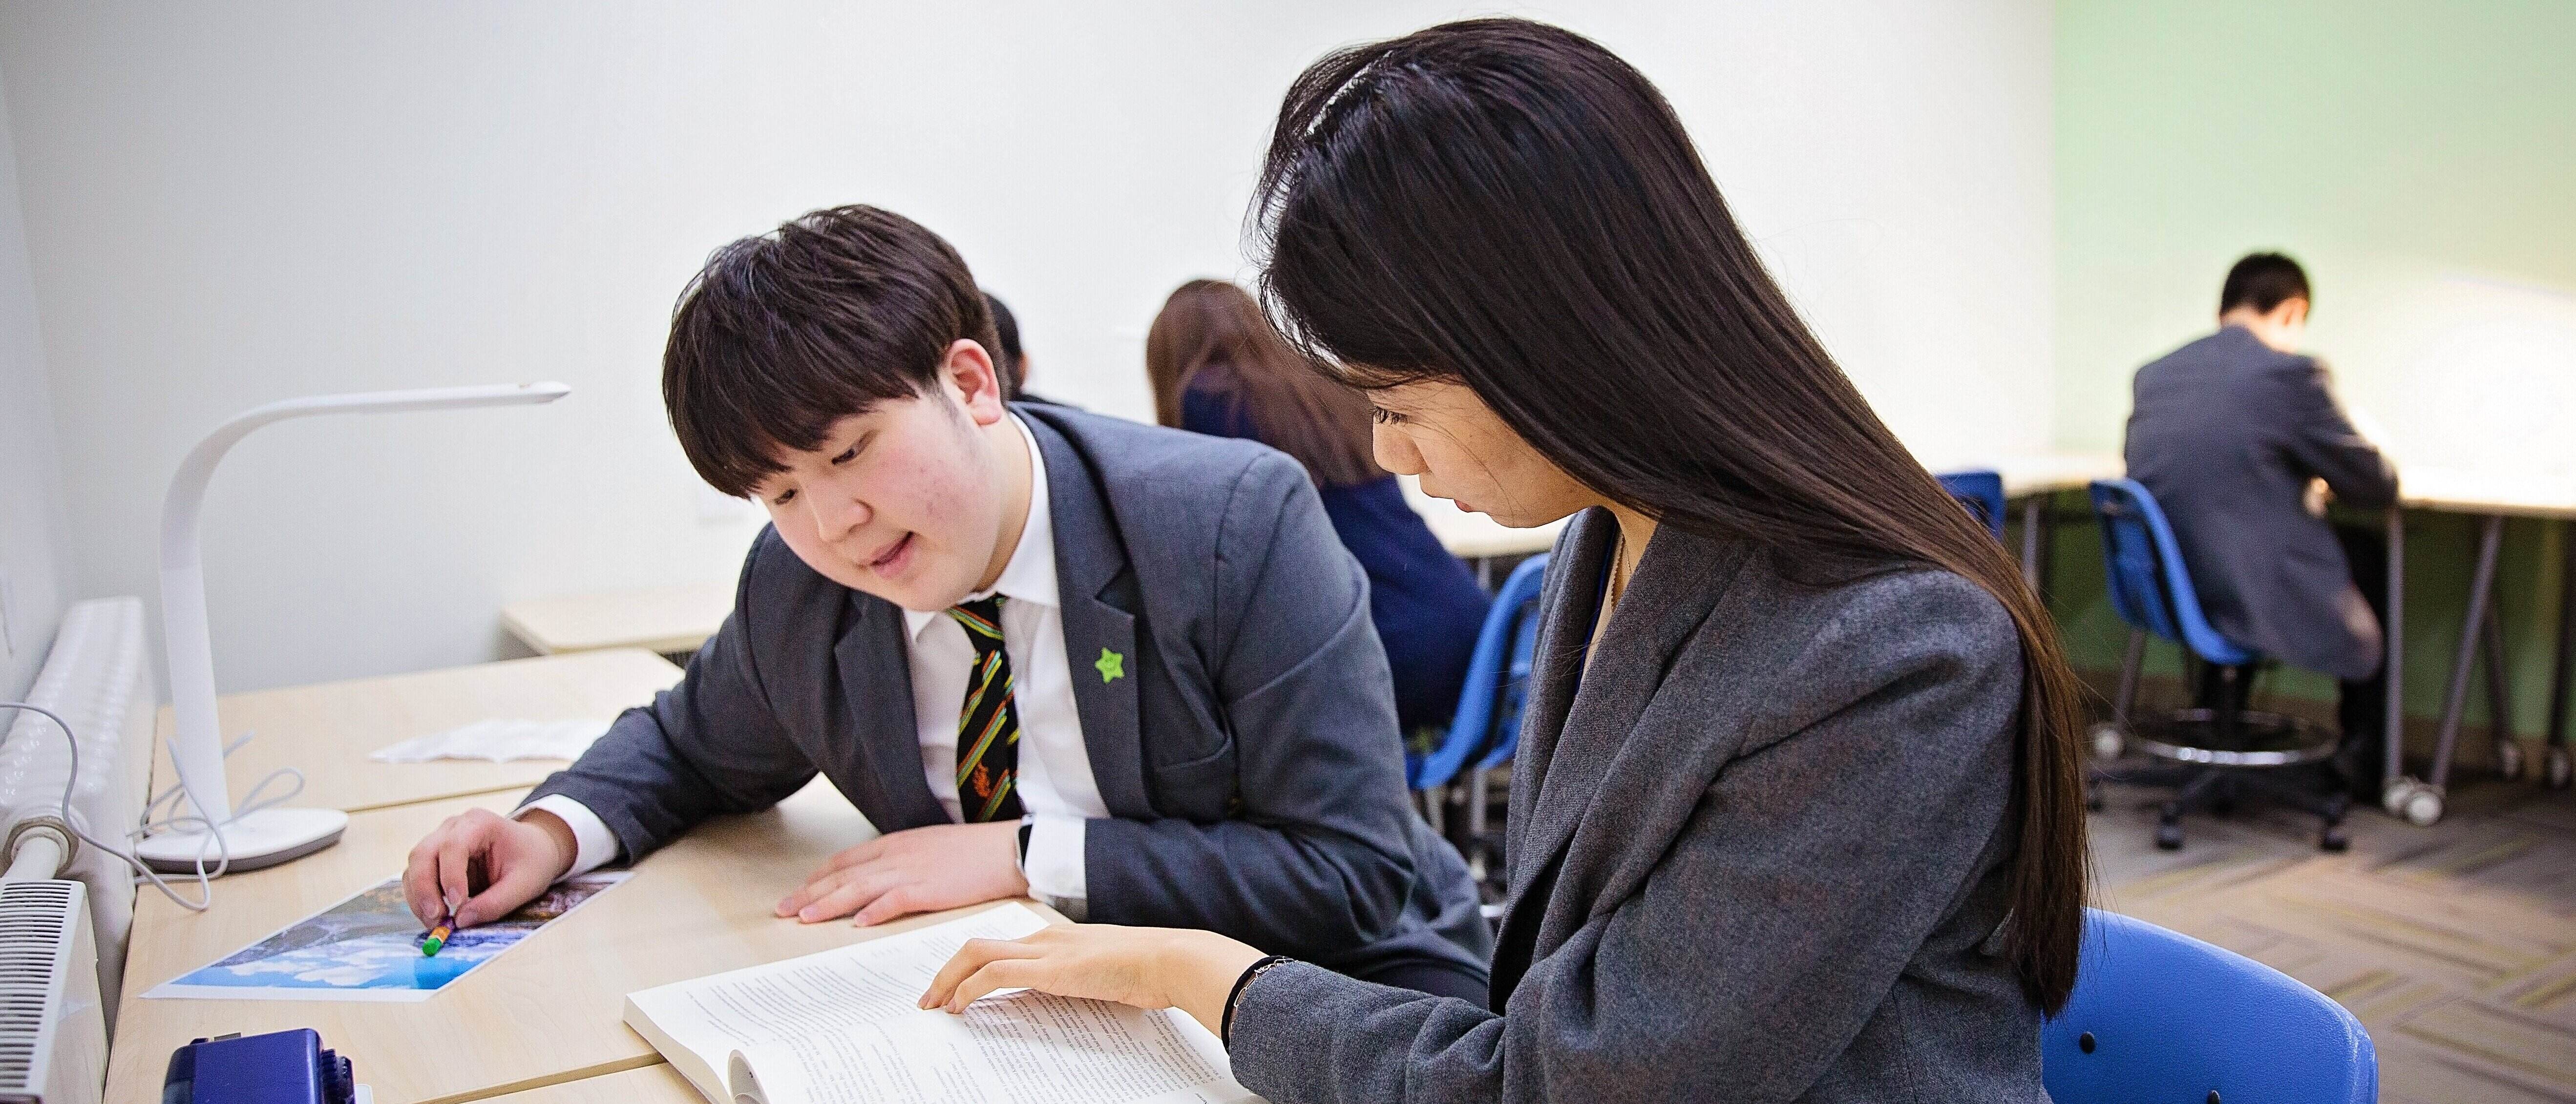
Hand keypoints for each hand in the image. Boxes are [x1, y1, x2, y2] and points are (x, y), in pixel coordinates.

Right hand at [402, 807, 575, 929]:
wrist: (534, 849)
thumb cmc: (532, 860)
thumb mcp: (525, 884)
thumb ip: (496, 903)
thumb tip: (461, 920)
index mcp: (479, 823)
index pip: (453, 846)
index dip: (450, 876)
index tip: (457, 904)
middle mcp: (453, 827)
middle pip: (423, 853)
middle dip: (424, 889)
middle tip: (436, 919)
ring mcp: (440, 840)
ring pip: (414, 866)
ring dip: (419, 897)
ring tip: (436, 922)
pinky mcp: (435, 859)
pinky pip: (416, 877)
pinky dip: (420, 898)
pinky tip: (435, 916)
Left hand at [776, 821, 1028, 925]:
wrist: (1007, 848)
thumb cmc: (972, 852)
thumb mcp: (929, 847)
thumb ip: (902, 860)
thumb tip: (880, 877)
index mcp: (896, 844)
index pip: (846, 860)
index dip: (819, 877)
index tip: (799, 891)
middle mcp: (897, 855)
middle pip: (843, 875)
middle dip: (810, 893)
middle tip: (783, 910)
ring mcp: (912, 871)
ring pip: (860, 888)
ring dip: (829, 904)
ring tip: (805, 918)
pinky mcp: (931, 889)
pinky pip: (896, 900)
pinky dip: (875, 911)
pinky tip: (857, 923)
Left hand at [918, 923, 1267, 1034]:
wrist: (1169, 959)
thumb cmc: (1147, 969)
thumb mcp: (1104, 974)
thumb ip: (1080, 981)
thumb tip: (1068, 999)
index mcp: (1055, 939)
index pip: (999, 946)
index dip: (968, 967)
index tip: (953, 991)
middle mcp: (1043, 939)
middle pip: (976, 945)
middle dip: (945, 972)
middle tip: (929, 1000)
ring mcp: (1045, 951)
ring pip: (976, 954)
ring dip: (948, 980)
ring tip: (934, 1006)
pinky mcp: (1050, 968)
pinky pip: (994, 973)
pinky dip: (969, 989)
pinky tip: (960, 1005)